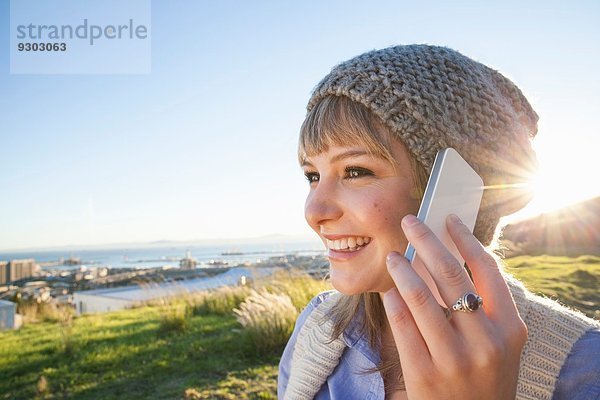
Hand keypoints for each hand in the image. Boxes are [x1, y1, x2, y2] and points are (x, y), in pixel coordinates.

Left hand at [382, 214, 526, 399]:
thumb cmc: (484, 377)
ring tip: (394, 255)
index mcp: (509, 328)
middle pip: (451, 274)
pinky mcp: (424, 373)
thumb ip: (482, 306)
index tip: (448, 219)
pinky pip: (402, 325)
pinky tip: (388, 288)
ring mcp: (453, 359)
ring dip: (403, 269)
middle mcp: (485, 341)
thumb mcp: (498, 343)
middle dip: (427, 240)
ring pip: (421, 297)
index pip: (487, 269)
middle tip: (409, 221)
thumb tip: (445, 256)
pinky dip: (393, 301)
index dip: (465, 238)